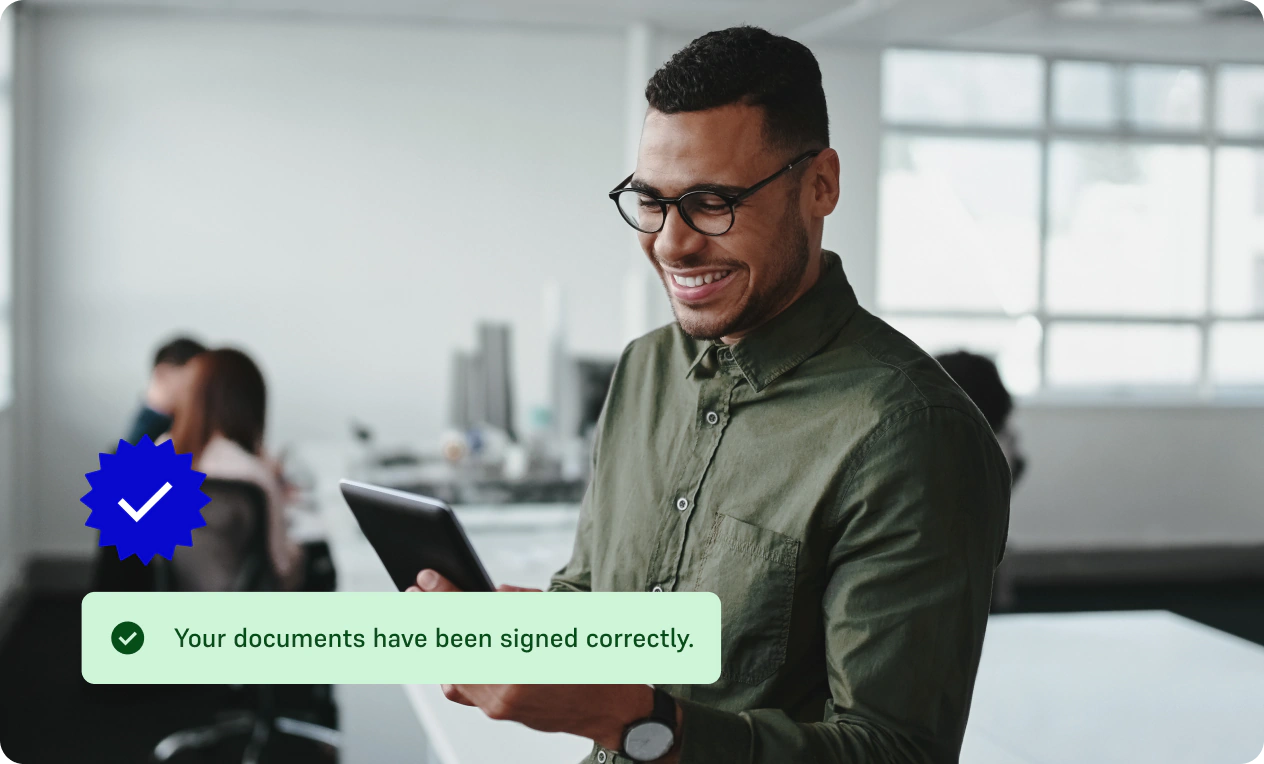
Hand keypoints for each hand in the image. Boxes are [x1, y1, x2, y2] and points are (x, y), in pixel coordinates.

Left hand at [404, 570, 681, 759]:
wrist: (616, 710)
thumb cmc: (597, 657)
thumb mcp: (565, 615)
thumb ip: (521, 603)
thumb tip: (488, 593)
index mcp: (528, 649)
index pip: (472, 616)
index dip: (444, 593)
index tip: (426, 577)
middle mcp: (509, 681)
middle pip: (453, 641)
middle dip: (430, 613)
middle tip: (414, 593)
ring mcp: (501, 703)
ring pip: (451, 665)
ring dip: (436, 638)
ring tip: (424, 616)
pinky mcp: (500, 713)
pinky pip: (462, 689)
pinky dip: (451, 665)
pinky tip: (446, 649)